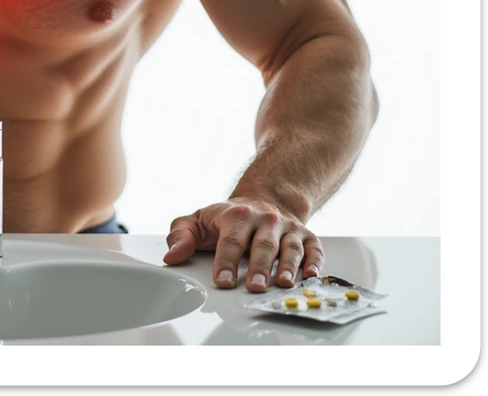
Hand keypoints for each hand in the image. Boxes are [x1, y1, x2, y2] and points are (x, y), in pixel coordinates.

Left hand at [162, 198, 322, 291]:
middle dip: (258, 267)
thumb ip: (181, 235)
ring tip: (283, 283)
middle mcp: (265, 220)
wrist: (263, 200)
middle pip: (262, 245)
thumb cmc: (228, 218)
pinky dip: (315, 262)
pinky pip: (314, 248)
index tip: (222, 281)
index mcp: (236, 216)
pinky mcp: (306, 236)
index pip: (230, 240)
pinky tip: (311, 276)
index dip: (225, 262)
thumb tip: (172, 256)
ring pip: (289, 247)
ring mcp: (287, 228)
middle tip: (254, 287)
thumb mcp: (199, 220)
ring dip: (287, 266)